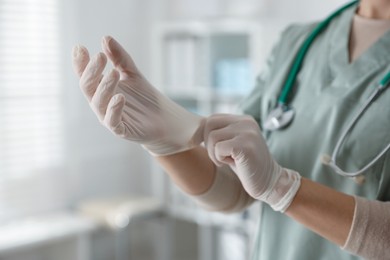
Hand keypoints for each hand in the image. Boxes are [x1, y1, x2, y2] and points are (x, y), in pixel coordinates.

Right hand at [72, 36, 202, 154]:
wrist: (162, 119)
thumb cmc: (144, 97)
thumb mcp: (132, 73)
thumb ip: (119, 58)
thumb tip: (105, 38)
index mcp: (100, 89)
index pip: (85, 75)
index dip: (81, 63)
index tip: (80, 48)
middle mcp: (100, 103)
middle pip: (88, 87)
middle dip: (92, 72)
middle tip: (100, 56)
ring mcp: (108, 117)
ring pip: (99, 103)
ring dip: (105, 87)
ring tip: (114, 72)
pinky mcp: (121, 130)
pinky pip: (113, 121)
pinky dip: (114, 109)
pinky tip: (120, 97)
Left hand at [203, 114, 300, 211]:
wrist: (269, 182)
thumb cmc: (246, 165)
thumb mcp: (232, 144)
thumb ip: (219, 133)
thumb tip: (194, 130)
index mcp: (243, 119)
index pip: (212, 118)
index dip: (206, 135)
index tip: (215, 150)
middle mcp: (246, 122)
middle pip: (208, 124)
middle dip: (208, 144)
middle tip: (222, 156)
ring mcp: (247, 133)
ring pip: (211, 137)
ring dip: (215, 154)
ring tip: (230, 160)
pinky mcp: (246, 146)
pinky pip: (218, 148)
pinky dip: (220, 159)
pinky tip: (233, 164)